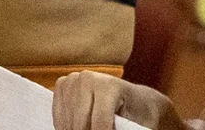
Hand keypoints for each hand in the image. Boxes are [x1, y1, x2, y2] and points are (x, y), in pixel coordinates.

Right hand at [50, 71, 179, 129]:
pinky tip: (77, 129)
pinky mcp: (62, 85)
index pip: (101, 123)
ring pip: (66, 120)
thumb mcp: (146, 124)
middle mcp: (86, 78)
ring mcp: (71, 80)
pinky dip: (65, 127)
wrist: (139, 98)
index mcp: (109, 86)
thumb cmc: (147, 113)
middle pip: (80, 122)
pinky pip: (57, 115)